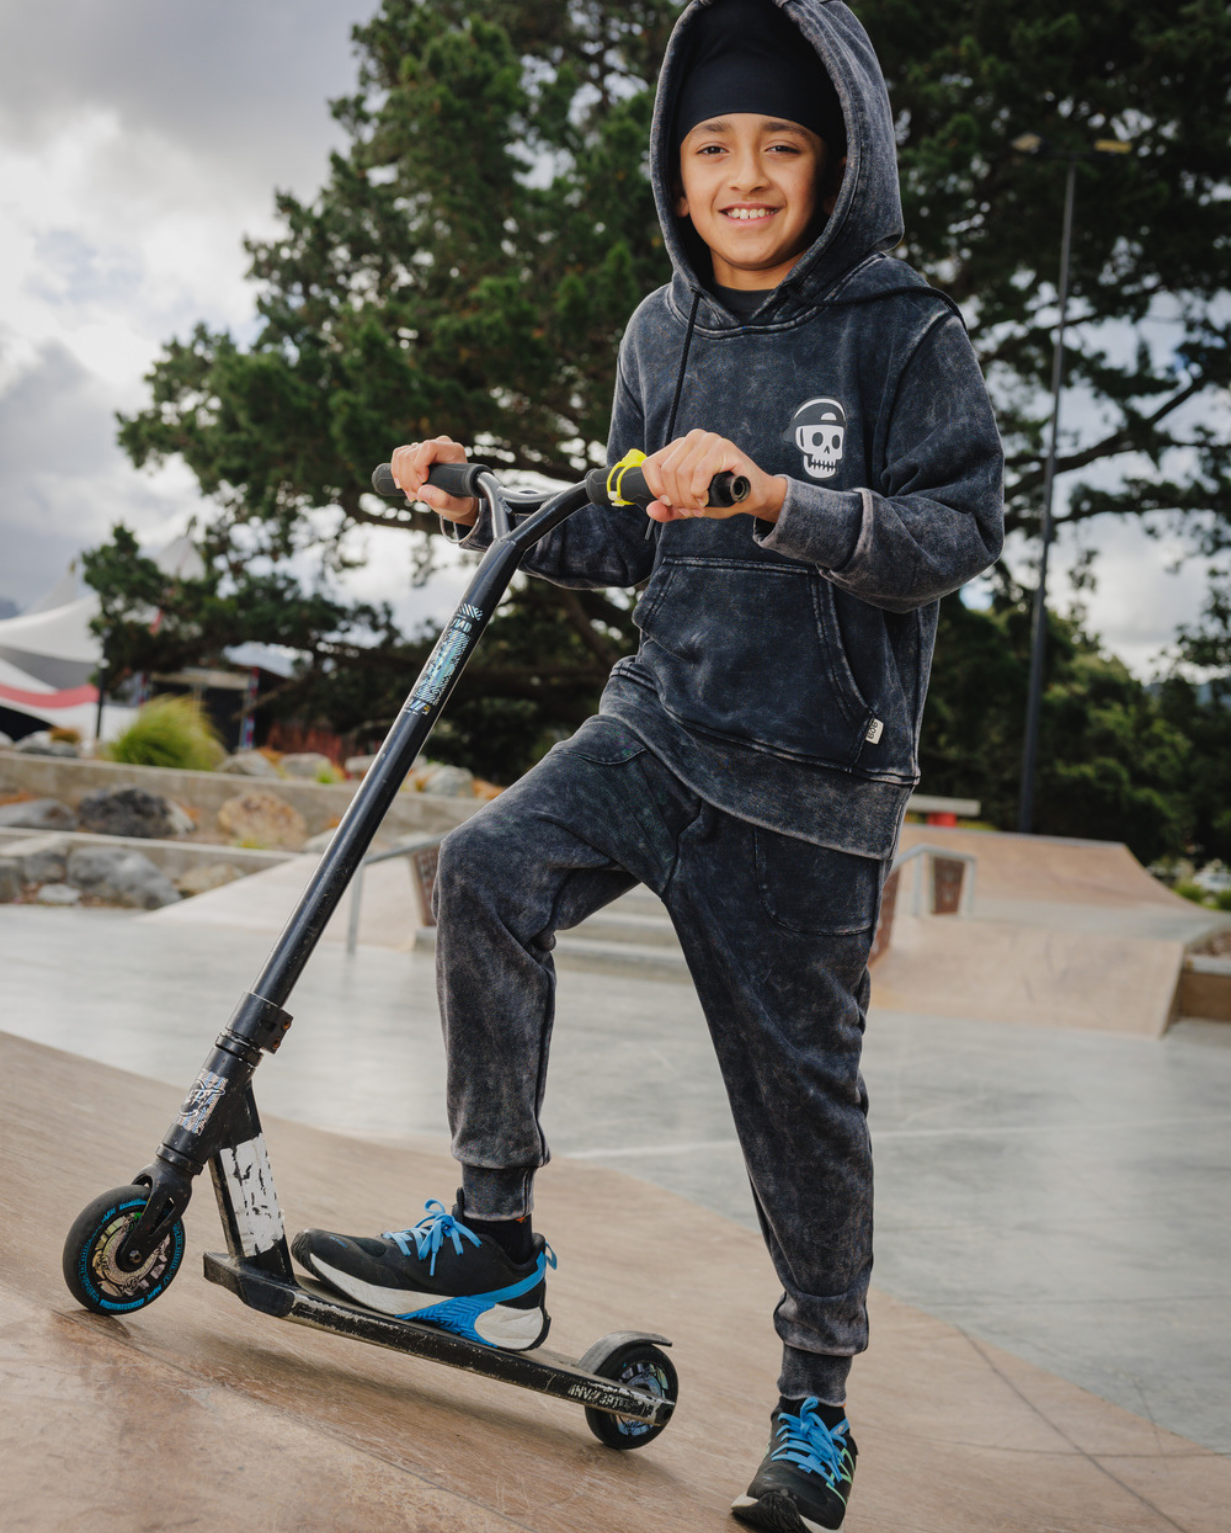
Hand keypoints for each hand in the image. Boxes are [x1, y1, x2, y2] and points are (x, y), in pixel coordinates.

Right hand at [390, 436, 477, 524]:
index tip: (423, 483)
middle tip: (417, 498)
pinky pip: (398, 456)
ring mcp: (426, 448)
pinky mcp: (416, 453)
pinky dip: (397, 473)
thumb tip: (422, 491)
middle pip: (412, 454)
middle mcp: (440, 445)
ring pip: (402, 455)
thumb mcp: (458, 506)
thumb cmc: (460, 501)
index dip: (420, 465)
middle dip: (409, 478)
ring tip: (413, 495)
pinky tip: (404, 487)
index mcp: (453, 451)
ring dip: (402, 479)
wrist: (457, 499)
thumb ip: (444, 501)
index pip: (429, 447)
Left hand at [641, 430, 785, 523]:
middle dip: (677, 498)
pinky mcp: (724, 447)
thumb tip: (651, 510)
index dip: (655, 488)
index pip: (651, 464)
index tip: (669, 503)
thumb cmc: (723, 496)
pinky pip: (701, 472)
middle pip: (668, 471)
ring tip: (700, 507)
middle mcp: (692, 438)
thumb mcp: (690, 505)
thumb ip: (670, 508)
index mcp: (680, 447)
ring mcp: (709, 440)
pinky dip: (699, 491)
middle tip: (690, 510)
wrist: (754, 496)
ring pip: (683, 472)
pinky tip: (706, 498)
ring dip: (689, 498)